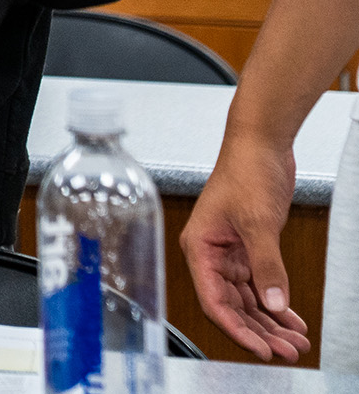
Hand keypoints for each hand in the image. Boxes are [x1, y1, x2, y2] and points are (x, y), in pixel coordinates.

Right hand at [182, 140, 309, 359]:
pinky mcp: (248, 249)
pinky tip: (292, 320)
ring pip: (248, 300)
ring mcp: (230, 253)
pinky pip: (260, 286)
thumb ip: (267, 266)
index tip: (261, 350)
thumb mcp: (257, 222)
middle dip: (259, 331)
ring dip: (271, 322)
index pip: (214, 301)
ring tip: (295, 341)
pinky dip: (277, 305)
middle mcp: (211, 255)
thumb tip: (275, 304)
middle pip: (232, 306)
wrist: (260, 145)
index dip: (237, 330)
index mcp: (199, 248)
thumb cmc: (245, 171)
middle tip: (287, 351)